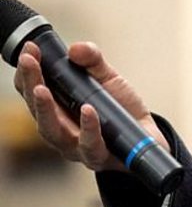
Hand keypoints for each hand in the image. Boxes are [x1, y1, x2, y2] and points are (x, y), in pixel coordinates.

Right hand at [12, 41, 166, 172]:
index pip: (32, 91)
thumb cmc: (121, 108)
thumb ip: (93, 61)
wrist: (148, 137)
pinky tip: (88, 110)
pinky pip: (90, 146)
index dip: (27, 71)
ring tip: (42, 89)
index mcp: (57, 109)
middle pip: (37, 110)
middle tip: (29, 62)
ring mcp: (76, 147)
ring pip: (53, 132)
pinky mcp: (99, 157)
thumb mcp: (108, 78)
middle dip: (30, 84)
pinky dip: (88, 127)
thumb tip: (75, 49)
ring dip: (45, 110)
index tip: (29, 49)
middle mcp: (60, 130)